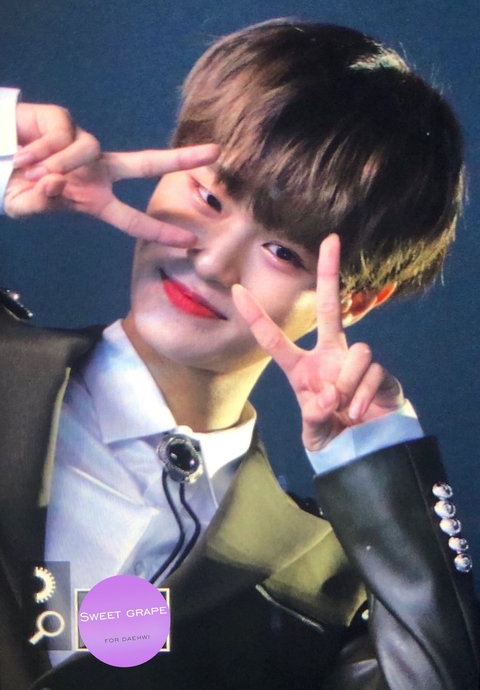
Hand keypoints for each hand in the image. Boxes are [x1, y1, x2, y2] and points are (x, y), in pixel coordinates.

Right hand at [6, 101, 218, 242]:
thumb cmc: (15, 185)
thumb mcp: (25, 205)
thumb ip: (39, 203)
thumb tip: (55, 183)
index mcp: (95, 199)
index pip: (133, 219)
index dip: (160, 231)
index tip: (190, 242)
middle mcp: (97, 171)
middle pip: (145, 164)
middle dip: (180, 159)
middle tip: (216, 153)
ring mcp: (83, 145)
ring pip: (89, 151)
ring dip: (57, 164)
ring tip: (29, 170)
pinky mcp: (65, 122)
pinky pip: (65, 138)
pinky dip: (42, 150)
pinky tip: (24, 154)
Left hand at [232, 234, 403, 450]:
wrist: (368, 450)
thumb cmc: (334, 435)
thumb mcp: (314, 433)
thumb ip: (314, 418)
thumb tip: (327, 397)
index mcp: (301, 369)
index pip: (273, 339)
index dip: (255, 316)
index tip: (236, 290)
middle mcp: (329, 356)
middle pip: (329, 307)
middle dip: (331, 272)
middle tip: (332, 238)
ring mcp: (355, 361)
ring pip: (357, 350)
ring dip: (348, 383)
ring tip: (345, 409)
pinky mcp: (380, 372)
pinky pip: (372, 371)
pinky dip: (363, 395)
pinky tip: (359, 411)